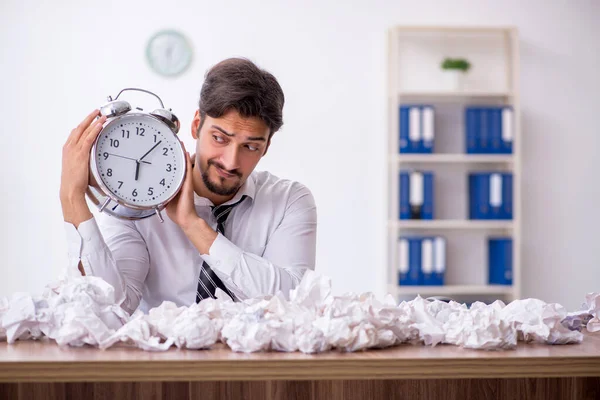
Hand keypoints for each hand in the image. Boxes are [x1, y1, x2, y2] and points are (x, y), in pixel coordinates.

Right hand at [60, 109, 106, 224]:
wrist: (70, 189)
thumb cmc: (73, 181)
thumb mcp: (76, 166)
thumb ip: (82, 158)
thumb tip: (90, 157)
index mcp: (67, 149)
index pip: (76, 132)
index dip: (84, 123)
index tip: (90, 118)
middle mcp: (70, 147)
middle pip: (80, 128)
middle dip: (89, 118)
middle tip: (97, 111)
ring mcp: (75, 150)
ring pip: (85, 131)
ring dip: (94, 122)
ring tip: (101, 115)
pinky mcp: (81, 154)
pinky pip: (89, 139)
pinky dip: (94, 130)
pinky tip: (100, 126)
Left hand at [165, 145, 199, 229]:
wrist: (184, 218)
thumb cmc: (175, 210)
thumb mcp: (163, 198)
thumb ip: (159, 190)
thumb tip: (148, 186)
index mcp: (174, 183)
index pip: (171, 168)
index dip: (169, 158)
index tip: (164, 148)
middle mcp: (180, 181)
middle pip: (178, 164)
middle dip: (175, 153)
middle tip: (172, 141)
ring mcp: (185, 182)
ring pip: (183, 165)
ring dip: (181, 154)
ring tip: (178, 143)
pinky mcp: (188, 184)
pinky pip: (187, 170)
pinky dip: (186, 161)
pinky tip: (185, 153)